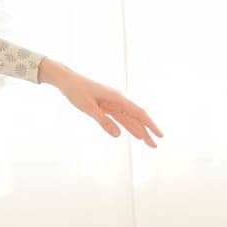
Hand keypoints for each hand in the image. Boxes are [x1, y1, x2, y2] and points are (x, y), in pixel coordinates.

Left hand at [40, 60, 162, 146]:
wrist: (67, 80)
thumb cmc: (76, 91)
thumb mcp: (88, 107)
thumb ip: (104, 121)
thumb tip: (118, 135)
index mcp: (117, 98)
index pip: (138, 113)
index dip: (150, 125)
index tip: (159, 135)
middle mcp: (118, 100)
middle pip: (136, 118)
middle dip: (146, 132)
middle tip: (154, 146)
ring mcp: (112, 103)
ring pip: (129, 119)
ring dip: (139, 131)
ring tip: (148, 143)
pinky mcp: (106, 106)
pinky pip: (120, 118)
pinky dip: (128, 126)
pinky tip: (135, 134)